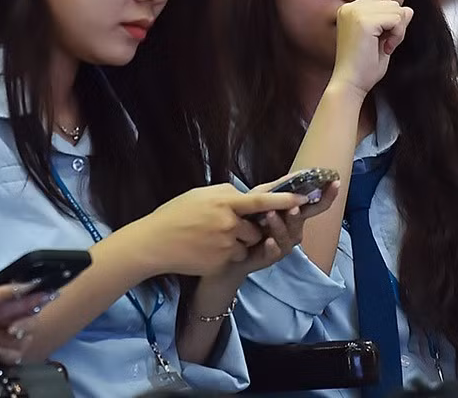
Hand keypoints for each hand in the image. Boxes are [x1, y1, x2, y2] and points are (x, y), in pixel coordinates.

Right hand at [127, 184, 306, 278]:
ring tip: (211, 239)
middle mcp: (229, 223)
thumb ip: (227, 194)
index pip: (261, 200)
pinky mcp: (221, 263)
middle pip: (256, 228)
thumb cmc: (176, 214)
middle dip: (247, 229)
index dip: (284, 200)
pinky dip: (226, 256)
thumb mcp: (201, 195)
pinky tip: (206, 250)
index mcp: (225, 202)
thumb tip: (246, 196)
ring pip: (246, 245)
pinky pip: (235, 258)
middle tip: (224, 227)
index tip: (303, 198)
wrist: (154, 243)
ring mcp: (226, 245)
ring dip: (237, 244)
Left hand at [236, 175, 337, 275]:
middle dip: (297, 215)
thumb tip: (300, 172)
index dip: (326, 196)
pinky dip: (272, 248)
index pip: (314, 206)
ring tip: (271, 215)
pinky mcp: (266, 258)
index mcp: (293, 216)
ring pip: (287, 237)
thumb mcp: (262, 197)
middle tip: (294, 206)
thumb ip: (281, 187)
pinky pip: (273, 254)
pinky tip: (268, 241)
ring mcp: (280, 246)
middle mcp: (291, 232)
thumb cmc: (248, 219)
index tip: (335, 183)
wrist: (229, 245)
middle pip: (300, 223)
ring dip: (280, 226)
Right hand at [331, 0, 413, 97]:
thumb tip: (408, 9)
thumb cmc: (362, 67)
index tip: (382, 38)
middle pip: (390, 1)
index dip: (389, 18)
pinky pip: (396, 19)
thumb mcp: (382, 39)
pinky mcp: (364, 21)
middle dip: (396, 23)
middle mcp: (350, 7)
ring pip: (396, 9)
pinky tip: (386, 48)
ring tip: (386, 46)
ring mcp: (355, 12)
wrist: (350, 84)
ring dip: (398, 29)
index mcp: (349, 10)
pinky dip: (398, 35)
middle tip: (386, 44)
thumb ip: (393, 22)